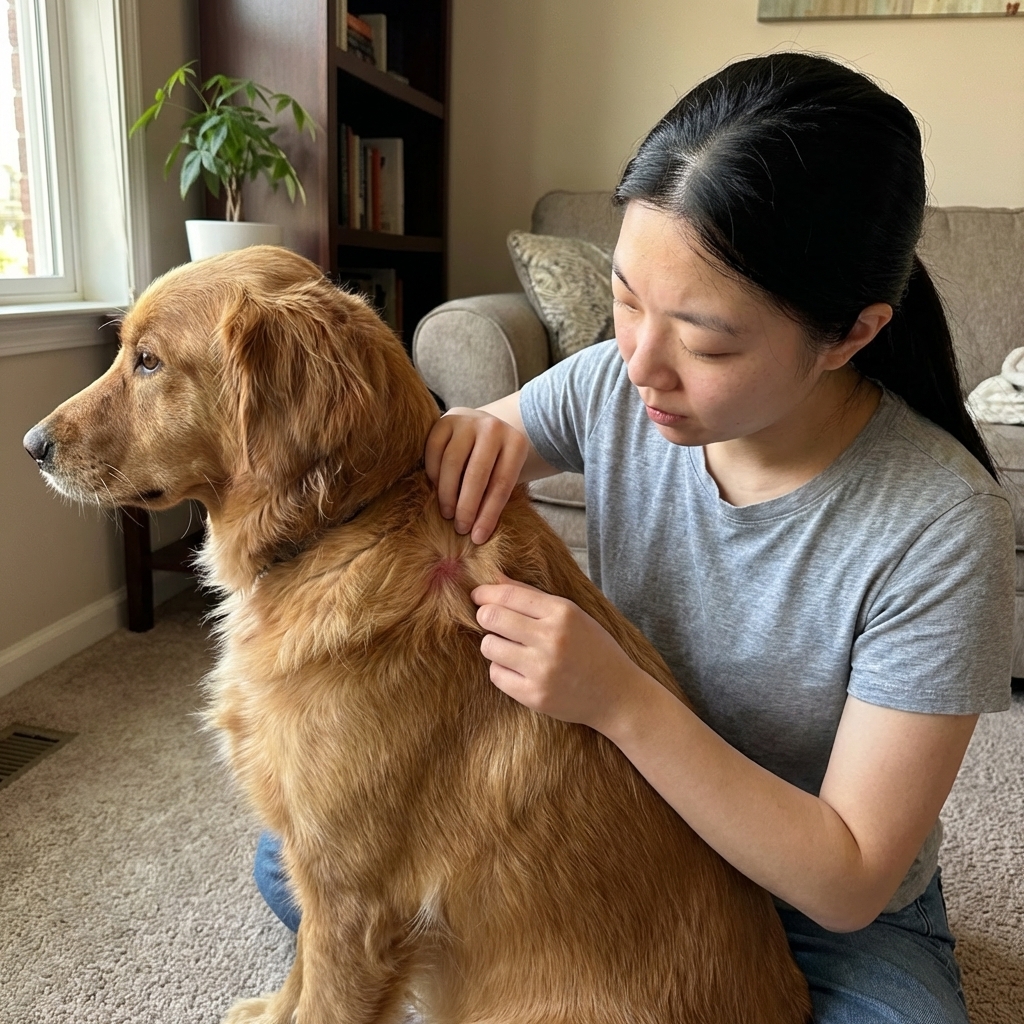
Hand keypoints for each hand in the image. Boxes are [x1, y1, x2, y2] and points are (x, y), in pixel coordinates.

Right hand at [425, 408, 529, 544]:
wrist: (482, 427)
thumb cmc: (495, 462)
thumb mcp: (504, 475)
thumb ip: (495, 497)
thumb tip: (477, 535)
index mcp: (516, 443)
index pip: (502, 484)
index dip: (489, 514)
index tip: (477, 538)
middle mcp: (493, 427)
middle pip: (477, 474)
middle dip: (467, 507)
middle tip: (460, 529)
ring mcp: (468, 421)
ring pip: (452, 463)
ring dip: (447, 494)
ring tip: (447, 514)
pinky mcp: (445, 419)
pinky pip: (434, 451)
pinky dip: (433, 474)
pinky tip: (437, 489)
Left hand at [471, 573, 651, 733]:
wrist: (617, 694)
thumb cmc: (592, 648)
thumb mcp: (571, 614)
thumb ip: (531, 596)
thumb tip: (493, 578)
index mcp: (562, 613)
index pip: (508, 594)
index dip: (485, 593)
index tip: (477, 595)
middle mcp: (551, 639)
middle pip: (491, 617)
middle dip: (485, 616)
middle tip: (490, 620)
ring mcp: (542, 669)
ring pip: (489, 646)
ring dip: (493, 644)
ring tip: (509, 647)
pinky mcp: (534, 696)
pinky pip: (496, 674)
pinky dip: (501, 669)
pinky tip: (518, 668)